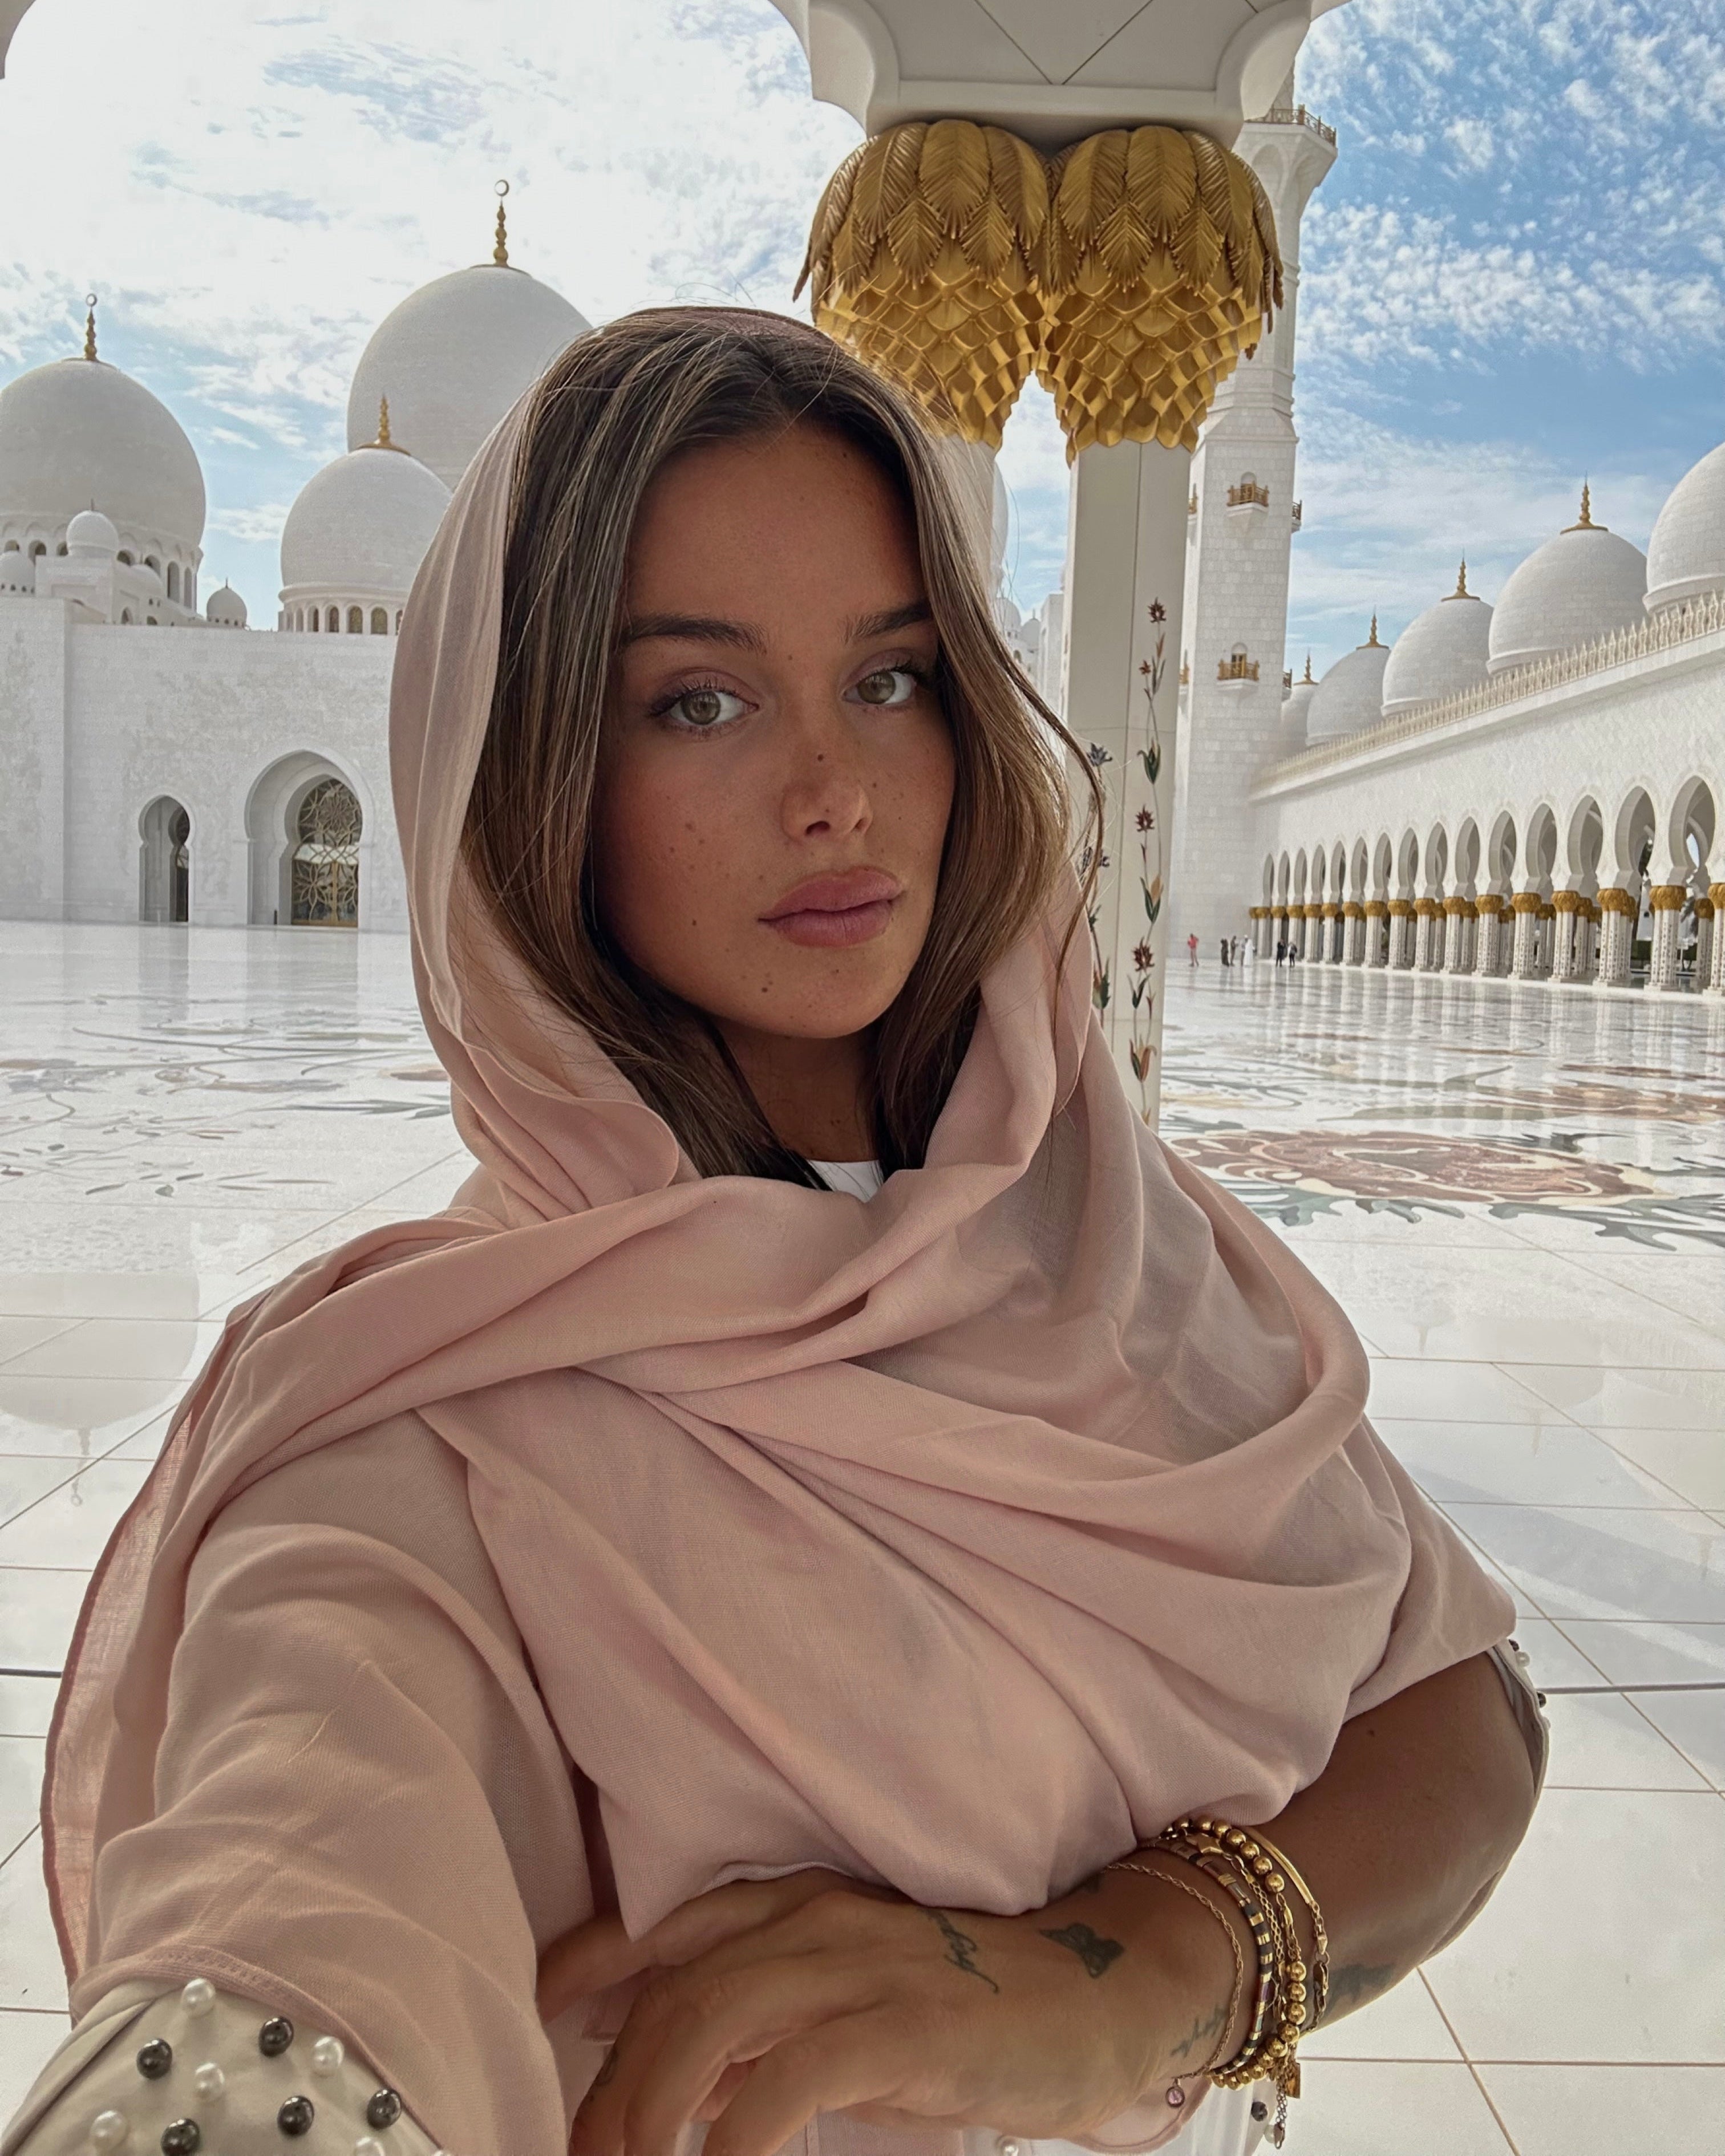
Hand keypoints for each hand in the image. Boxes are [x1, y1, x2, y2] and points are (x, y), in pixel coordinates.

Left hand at [542, 1865, 1235, 2155]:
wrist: (1100, 1995)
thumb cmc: (964, 2015)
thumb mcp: (850, 2006)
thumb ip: (766, 2024)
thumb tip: (673, 2073)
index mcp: (797, 1903)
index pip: (663, 1928)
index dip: (584, 1969)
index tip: (533, 2025)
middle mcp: (816, 1916)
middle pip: (673, 1992)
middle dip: (611, 2087)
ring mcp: (861, 1963)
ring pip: (710, 2019)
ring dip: (651, 2109)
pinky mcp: (905, 2021)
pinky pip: (790, 2077)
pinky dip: (735, 2135)